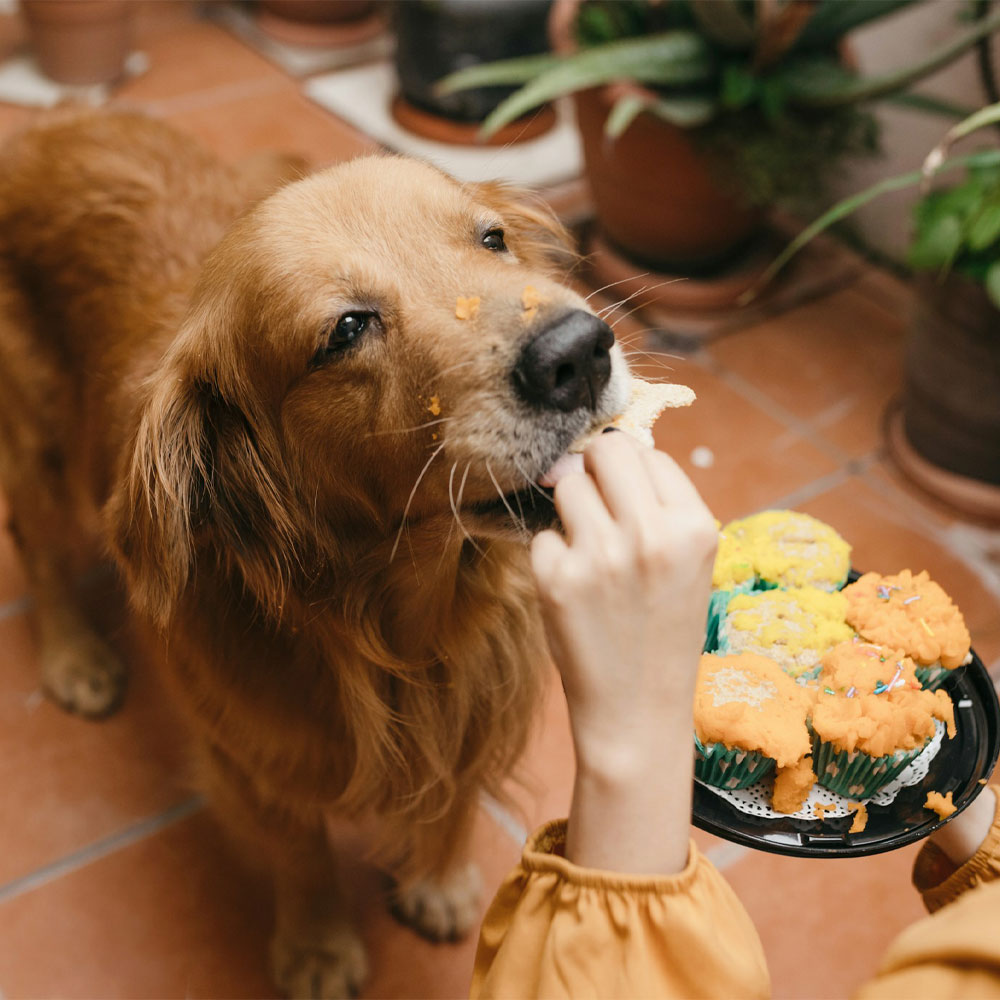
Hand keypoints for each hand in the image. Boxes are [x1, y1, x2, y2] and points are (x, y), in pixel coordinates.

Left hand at [530, 432, 716, 872]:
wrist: (638, 711)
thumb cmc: (662, 631)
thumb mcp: (688, 565)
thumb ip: (658, 508)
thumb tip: (602, 450)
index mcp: (694, 527)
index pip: (647, 454)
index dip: (629, 471)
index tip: (623, 496)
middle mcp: (650, 535)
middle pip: (605, 451)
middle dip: (594, 469)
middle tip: (594, 504)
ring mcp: (601, 556)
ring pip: (567, 484)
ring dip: (570, 510)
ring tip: (589, 552)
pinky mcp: (556, 579)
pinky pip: (543, 534)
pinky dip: (552, 554)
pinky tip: (573, 588)